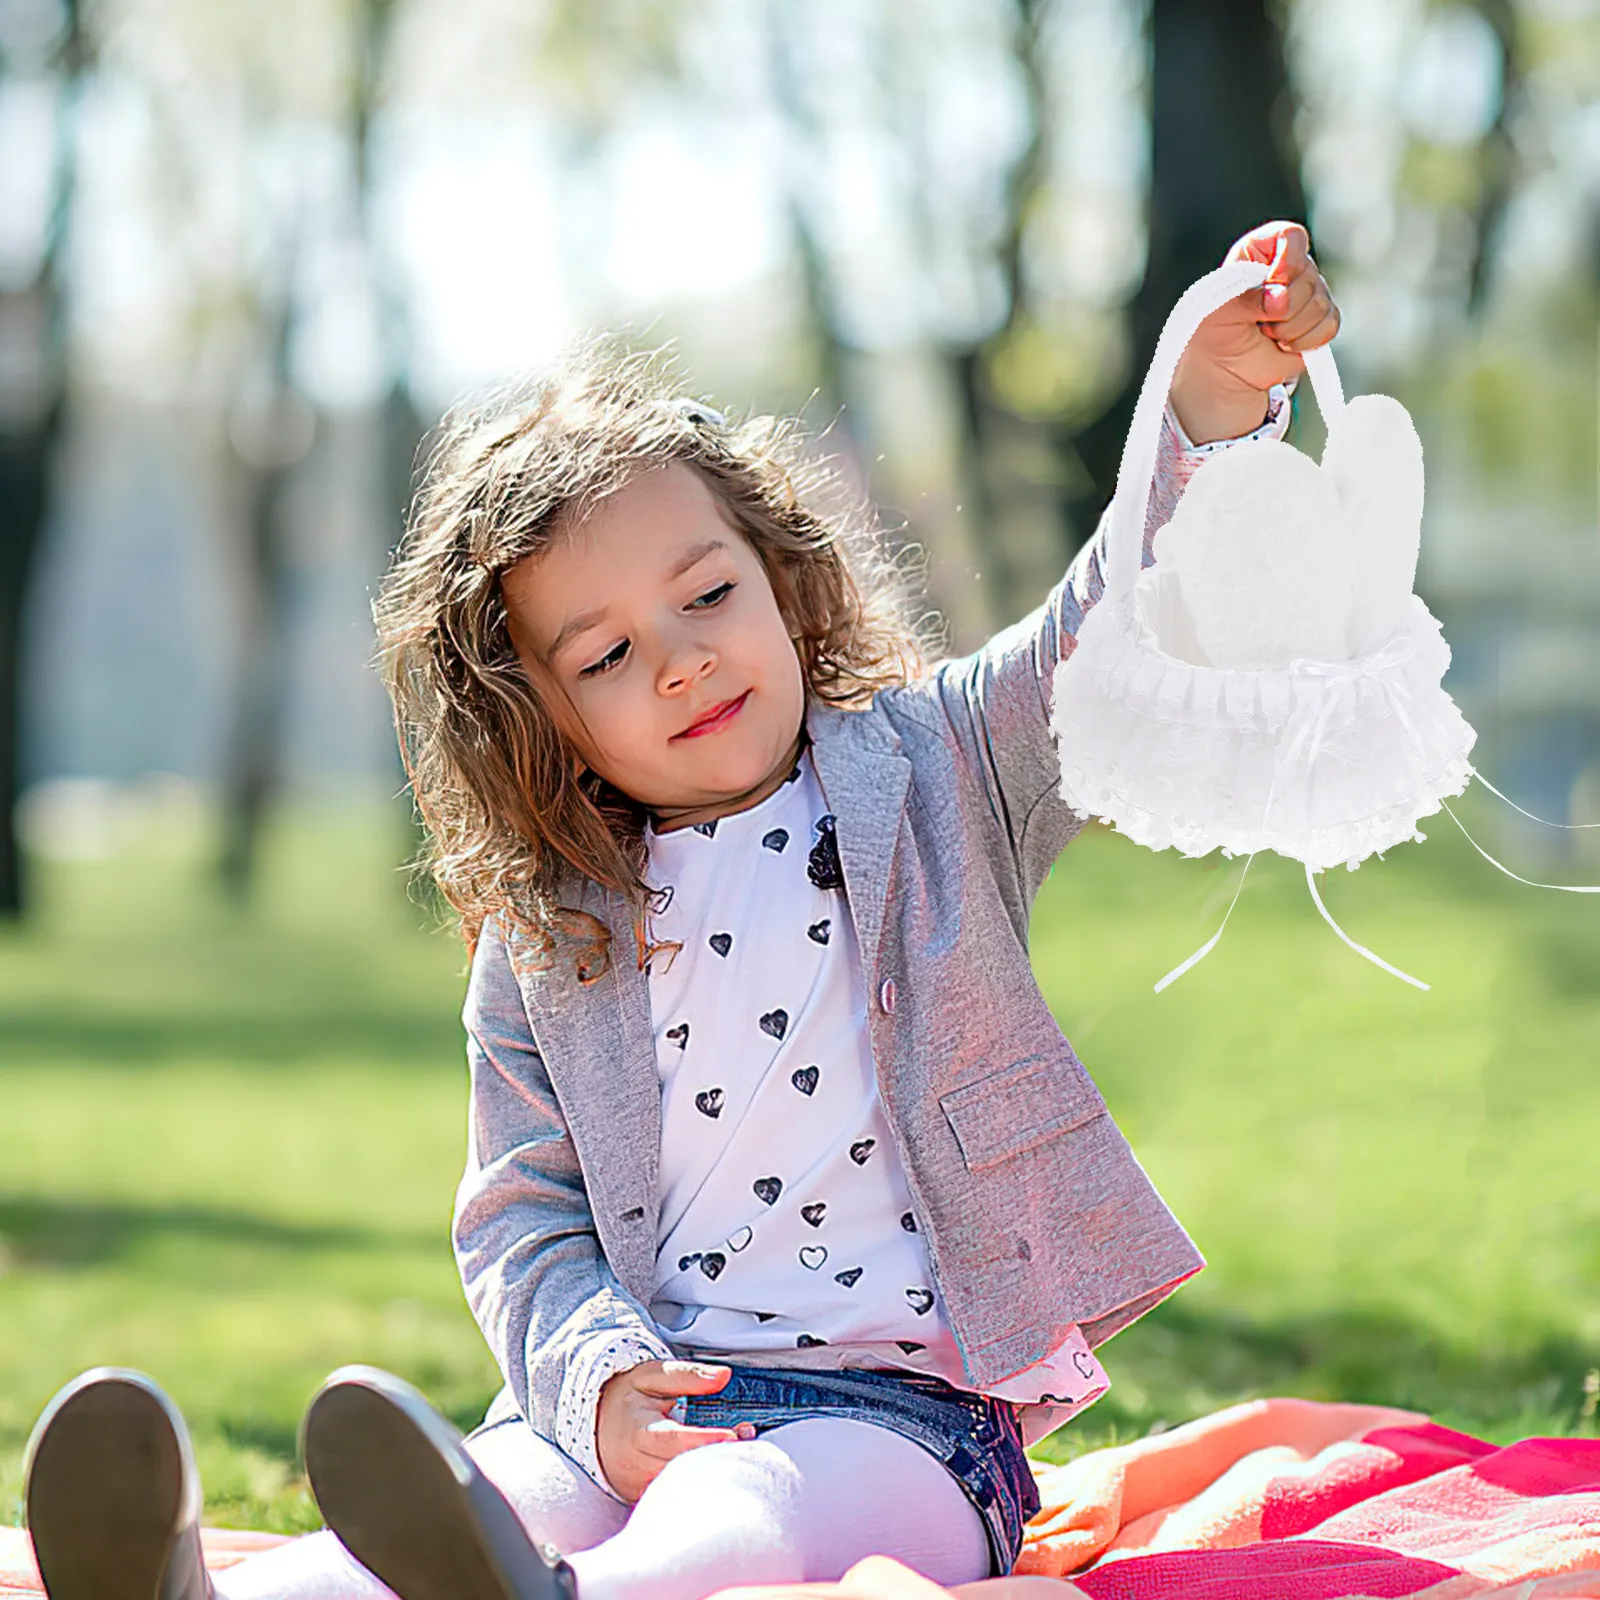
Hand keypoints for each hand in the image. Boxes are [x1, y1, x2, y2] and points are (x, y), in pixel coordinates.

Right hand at [596, 1359, 755, 1501]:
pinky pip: (676, 1494)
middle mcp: (637, 1465)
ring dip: (712, 1469)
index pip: (673, 1440)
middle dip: (717, 1453)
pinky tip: (717, 1465)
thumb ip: (688, 1376)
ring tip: (738, 1447)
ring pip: (683, 1485)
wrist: (596, 1425)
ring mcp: (640, 1486)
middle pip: (683, 1466)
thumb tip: (723, 1376)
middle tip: (746, 1435)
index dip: (704, 1440)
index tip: (732, 1435)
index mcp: (638, 1432)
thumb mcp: (652, 1376)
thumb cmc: (628, 1398)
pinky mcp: (645, 1498)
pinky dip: (699, 1481)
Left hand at [1169, 220, 1341, 443]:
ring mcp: (1309, 293)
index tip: (1272, 282)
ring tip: (1267, 333)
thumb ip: (1246, 299)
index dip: (1287, 261)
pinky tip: (1284, 344)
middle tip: (1258, 321)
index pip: (1291, 237)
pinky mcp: (1320, 319)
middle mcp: (1290, 266)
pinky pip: (1329, 326)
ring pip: (1320, 304)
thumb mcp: (1217, 311)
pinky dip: (1304, 342)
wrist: (1224, 369)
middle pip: (1308, 276)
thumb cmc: (1215, 332)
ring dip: (1288, 328)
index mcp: (1262, 250)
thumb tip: (1280, 300)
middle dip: (1282, 308)